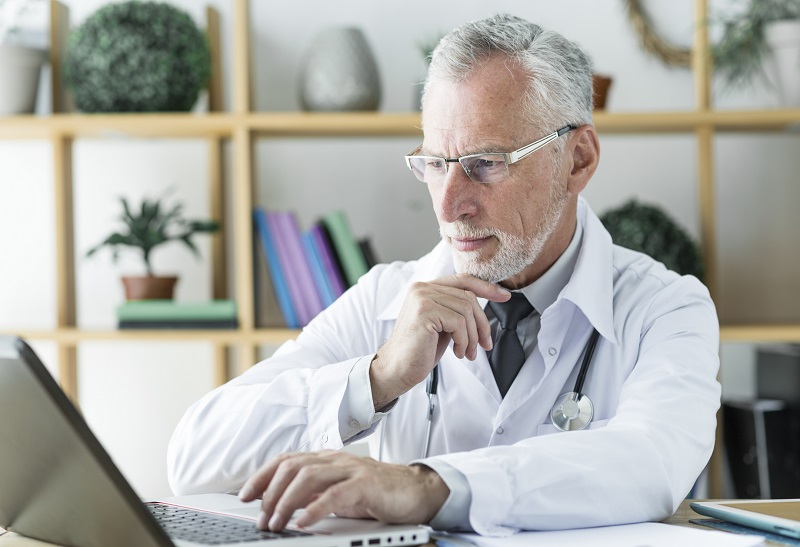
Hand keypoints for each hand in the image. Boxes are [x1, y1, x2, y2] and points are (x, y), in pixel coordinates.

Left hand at [238, 450, 449, 531]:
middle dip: (271, 492)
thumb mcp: (339, 492)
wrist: (417, 491)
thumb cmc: (377, 493)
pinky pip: (335, 494)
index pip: (287, 460)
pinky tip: (303, 522)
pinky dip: (315, 508)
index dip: (263, 475)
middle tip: (262, 518)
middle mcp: (336, 459)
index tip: (245, 495)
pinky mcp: (367, 484)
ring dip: (287, 502)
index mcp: (327, 459)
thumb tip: (283, 503)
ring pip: (309, 477)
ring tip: (276, 523)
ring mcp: (352, 469)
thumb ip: (314, 492)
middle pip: (293, 467)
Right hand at [370, 273, 510, 408]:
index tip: (504, 296)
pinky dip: (464, 340)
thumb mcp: (443, 324)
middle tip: (484, 345)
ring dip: (472, 336)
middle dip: (482, 323)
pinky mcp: (425, 312)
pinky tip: (457, 352)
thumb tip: (486, 303)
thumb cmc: (419, 350)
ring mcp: (422, 298)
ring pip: (466, 310)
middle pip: (468, 296)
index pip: (462, 280)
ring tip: (467, 352)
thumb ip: (456, 309)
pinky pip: (459, 323)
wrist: (397, 369)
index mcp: (425, 288)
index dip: (486, 287)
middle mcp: (422, 288)